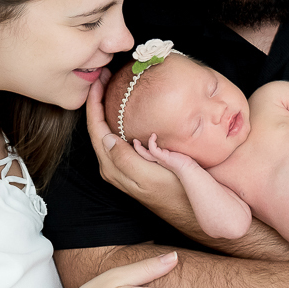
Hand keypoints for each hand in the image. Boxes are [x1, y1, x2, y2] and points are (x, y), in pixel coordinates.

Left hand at [86, 69, 187, 204]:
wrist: (194, 210)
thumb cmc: (176, 194)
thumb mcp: (149, 177)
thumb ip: (125, 160)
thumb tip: (106, 137)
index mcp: (113, 167)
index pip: (96, 129)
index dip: (94, 104)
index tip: (98, 81)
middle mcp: (113, 166)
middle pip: (98, 128)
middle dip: (97, 102)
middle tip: (105, 77)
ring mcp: (123, 165)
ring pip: (107, 131)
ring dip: (106, 109)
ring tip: (112, 86)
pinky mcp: (134, 164)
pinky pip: (119, 137)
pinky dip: (118, 119)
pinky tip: (128, 109)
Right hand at [134, 133, 201, 176]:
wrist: (189, 169)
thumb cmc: (185, 161)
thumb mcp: (176, 153)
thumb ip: (173, 148)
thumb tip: (176, 140)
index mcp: (160, 159)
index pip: (148, 155)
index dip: (142, 150)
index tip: (140, 142)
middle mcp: (158, 160)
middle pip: (143, 155)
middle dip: (137, 149)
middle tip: (133, 141)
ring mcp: (160, 159)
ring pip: (144, 154)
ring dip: (138, 147)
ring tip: (136, 140)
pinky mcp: (163, 157)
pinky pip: (153, 149)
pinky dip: (151, 142)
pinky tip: (153, 135)